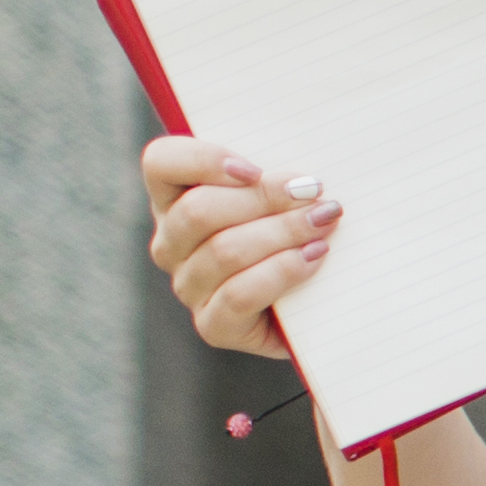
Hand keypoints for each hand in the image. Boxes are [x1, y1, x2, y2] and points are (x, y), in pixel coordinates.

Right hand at [141, 136, 333, 362]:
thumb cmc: (302, 230)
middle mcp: (172, 243)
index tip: (255, 169)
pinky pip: (239, 294)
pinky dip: (282, 271)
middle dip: (264, 198)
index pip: (161, 163)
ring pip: (224, 251)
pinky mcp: (213, 326)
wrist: (322, 305)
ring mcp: (189, 286)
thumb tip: (301, 171)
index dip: (202, 160)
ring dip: (283, 232)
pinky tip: (314, 257)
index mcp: (176, 198)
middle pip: (199, 210)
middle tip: (314, 192)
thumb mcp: (286, 193)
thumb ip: (277, 173)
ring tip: (324, 222)